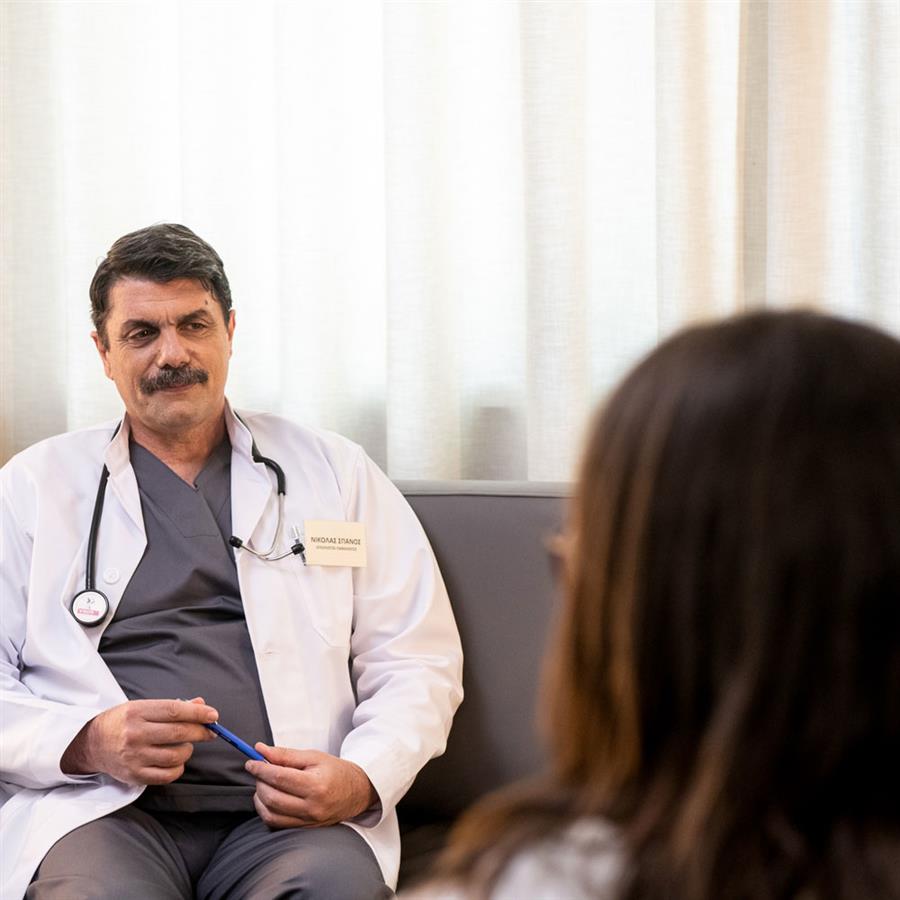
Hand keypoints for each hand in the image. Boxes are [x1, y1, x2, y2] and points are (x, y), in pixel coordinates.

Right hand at [61, 697, 217, 785]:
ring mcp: (134, 757)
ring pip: (175, 756)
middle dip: (200, 732)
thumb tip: (201, 705)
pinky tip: (177, 761)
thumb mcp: (143, 707)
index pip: (174, 711)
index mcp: (137, 712)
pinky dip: (178, 768)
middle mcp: (134, 734)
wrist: (92, 743)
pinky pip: (167, 775)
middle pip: (177, 733)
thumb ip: (173, 707)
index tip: (213, 715)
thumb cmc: (123, 722)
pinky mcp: (134, 775)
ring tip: (186, 745)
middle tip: (210, 731)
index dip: (198, 713)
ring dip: (188, 750)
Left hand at [246, 746, 377, 827]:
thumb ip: (285, 754)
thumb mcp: (313, 756)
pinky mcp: (304, 829)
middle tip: (259, 771)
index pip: (279, 777)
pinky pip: (277, 824)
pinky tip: (269, 799)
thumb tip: (260, 750)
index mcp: (316, 785)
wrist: (356, 792)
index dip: (260, 769)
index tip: (251, 762)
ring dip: (259, 799)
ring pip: (270, 814)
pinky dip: (267, 812)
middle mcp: (312, 807)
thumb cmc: (335, 771)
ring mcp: (308, 821)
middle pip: (272, 797)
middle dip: (259, 782)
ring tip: (263, 785)